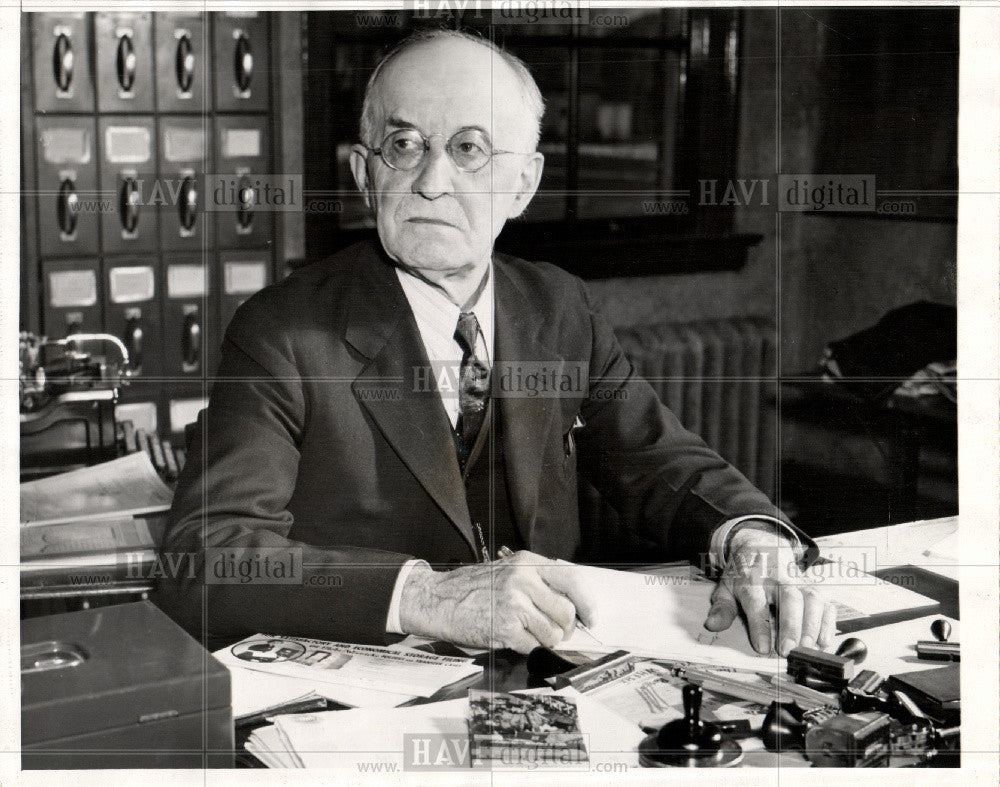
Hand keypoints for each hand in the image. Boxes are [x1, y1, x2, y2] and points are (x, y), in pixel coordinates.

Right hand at [397, 551, 594, 653]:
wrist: (437, 599)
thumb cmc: (473, 587)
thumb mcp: (507, 570)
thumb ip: (537, 581)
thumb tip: (573, 603)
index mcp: (526, 563)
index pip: (572, 581)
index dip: (587, 603)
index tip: (590, 618)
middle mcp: (522, 581)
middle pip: (566, 612)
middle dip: (566, 629)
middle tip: (557, 632)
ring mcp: (514, 605)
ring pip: (553, 634)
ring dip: (547, 640)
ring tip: (530, 634)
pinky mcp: (504, 629)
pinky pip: (533, 647)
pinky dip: (529, 648)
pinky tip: (514, 638)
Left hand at [703, 527, 836, 655]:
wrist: (762, 546)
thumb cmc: (744, 573)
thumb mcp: (726, 586)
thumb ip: (722, 607)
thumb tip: (713, 625)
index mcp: (752, 577)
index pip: (756, 600)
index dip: (760, 625)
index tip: (763, 648)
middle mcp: (778, 577)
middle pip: (789, 597)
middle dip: (791, 625)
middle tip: (788, 649)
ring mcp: (799, 580)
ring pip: (812, 597)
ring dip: (813, 624)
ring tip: (808, 648)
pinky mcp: (814, 585)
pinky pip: (826, 601)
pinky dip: (829, 621)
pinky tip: (825, 641)